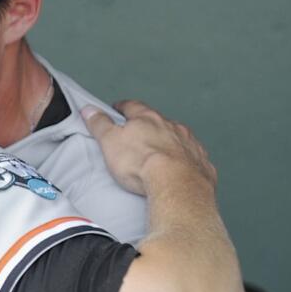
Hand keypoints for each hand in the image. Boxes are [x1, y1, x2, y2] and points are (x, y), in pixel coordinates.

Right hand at [81, 100, 215, 195]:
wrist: (176, 185)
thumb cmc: (142, 164)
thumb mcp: (110, 141)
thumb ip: (100, 124)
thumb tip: (90, 111)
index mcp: (148, 119)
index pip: (133, 106)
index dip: (123, 107)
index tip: (118, 108)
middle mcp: (172, 127)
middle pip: (158, 121)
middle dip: (149, 126)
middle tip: (139, 134)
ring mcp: (189, 144)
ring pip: (178, 138)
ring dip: (169, 142)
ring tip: (159, 155)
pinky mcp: (200, 162)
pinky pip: (193, 157)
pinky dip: (185, 160)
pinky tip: (180, 170)